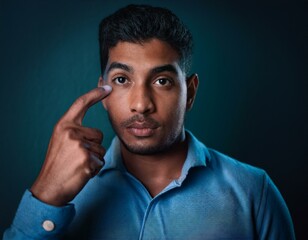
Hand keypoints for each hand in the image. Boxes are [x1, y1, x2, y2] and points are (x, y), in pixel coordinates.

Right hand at [30, 86, 111, 205]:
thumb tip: (96, 133)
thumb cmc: (58, 164)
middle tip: (76, 158)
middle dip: (93, 147)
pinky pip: (100, 161)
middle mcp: (71, 132)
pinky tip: (81, 173)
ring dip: (94, 159)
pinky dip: (93, 169)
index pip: (81, 104)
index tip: (107, 88)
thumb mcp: (61, 142)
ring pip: (101, 149)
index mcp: (64, 125)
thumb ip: (76, 133)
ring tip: (77, 165)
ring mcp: (79, 145)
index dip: (95, 94)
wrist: (49, 187)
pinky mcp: (86, 159)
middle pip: (98, 134)